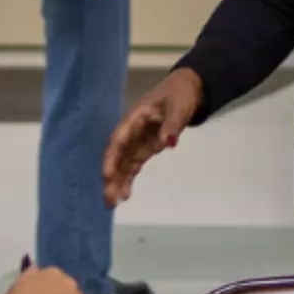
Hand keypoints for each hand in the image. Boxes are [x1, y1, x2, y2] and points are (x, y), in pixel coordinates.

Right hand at [103, 69, 202, 206]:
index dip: (111, 158)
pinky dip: (129, 179)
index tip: (107, 175)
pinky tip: (125, 194)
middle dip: (111, 177)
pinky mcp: (144, 148)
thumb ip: (172, 125)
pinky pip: (134, 165)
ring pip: (123, 164)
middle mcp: (131, 132)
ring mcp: (137, 141)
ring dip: (117, 182)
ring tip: (112, 203)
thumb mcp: (179, 107)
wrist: (186, 90)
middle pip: (118, 156)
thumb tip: (167, 143)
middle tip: (107, 199)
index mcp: (134, 118)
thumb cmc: (179, 95)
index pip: (119, 139)